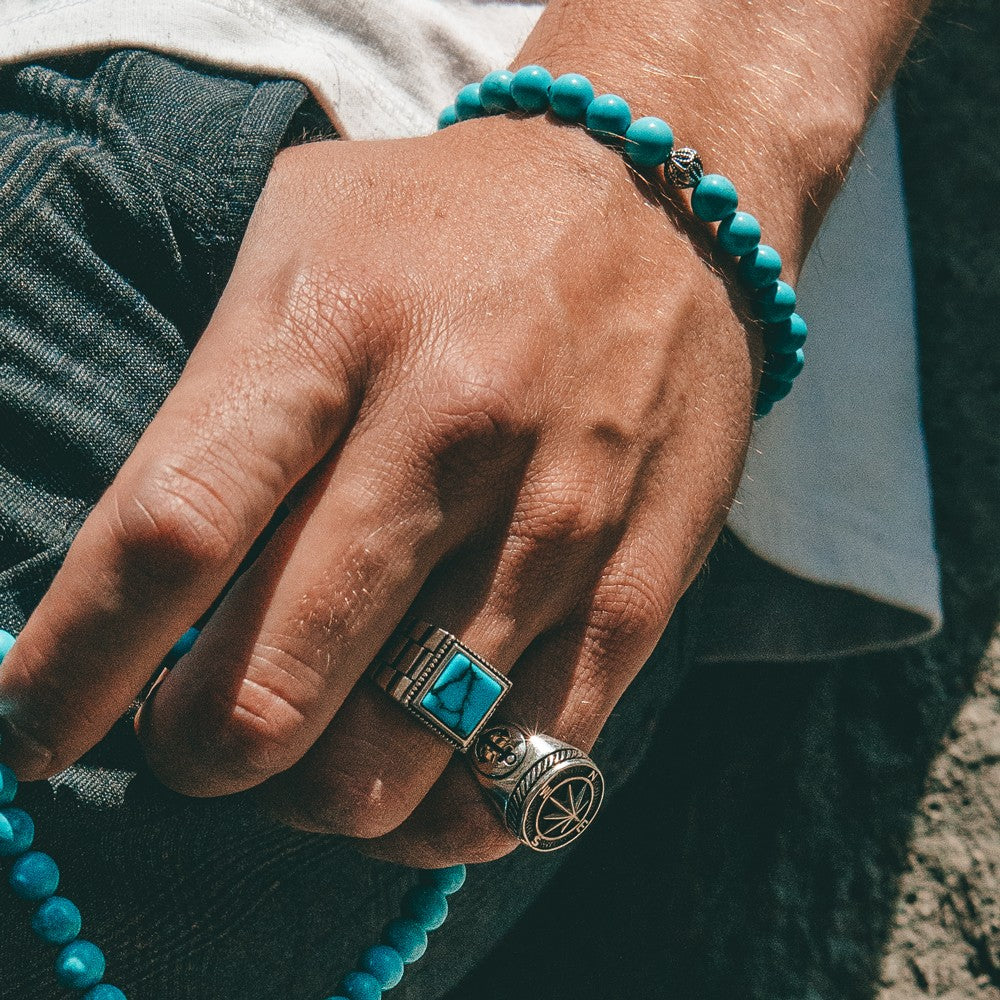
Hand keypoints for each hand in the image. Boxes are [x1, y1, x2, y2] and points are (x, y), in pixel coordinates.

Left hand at [0, 114, 756, 863]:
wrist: (660, 212)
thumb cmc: (451, 229)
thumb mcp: (300, 244)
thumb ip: (211, 402)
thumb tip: (138, 588)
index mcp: (334, 337)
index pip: (170, 537)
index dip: (74, 669)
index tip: (31, 732)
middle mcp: (448, 440)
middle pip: (271, 691)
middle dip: (196, 757)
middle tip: (189, 737)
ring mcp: (551, 531)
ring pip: (390, 763)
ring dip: (312, 799)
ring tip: (305, 750)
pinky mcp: (634, 595)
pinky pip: (519, 775)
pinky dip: (434, 818)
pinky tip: (408, 778)